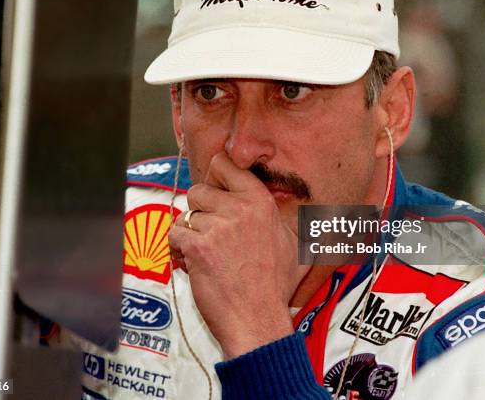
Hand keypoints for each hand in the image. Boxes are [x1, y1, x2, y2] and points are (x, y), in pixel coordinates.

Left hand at [169, 152, 309, 358]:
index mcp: (261, 202)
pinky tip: (193, 263)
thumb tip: (309, 207)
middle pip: (199, 190)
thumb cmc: (275, 286)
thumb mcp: (294, 244)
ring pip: (185, 215)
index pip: (223, 164)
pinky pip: (175, 234)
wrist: (258, 320)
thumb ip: (291, 218)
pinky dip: (179, 249)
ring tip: (205, 254)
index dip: (214, 178)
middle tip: (211, 234)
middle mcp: (239, 209)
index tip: (215, 193)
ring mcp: (218, 227)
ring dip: (189, 234)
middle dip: (200, 212)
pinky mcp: (198, 247)